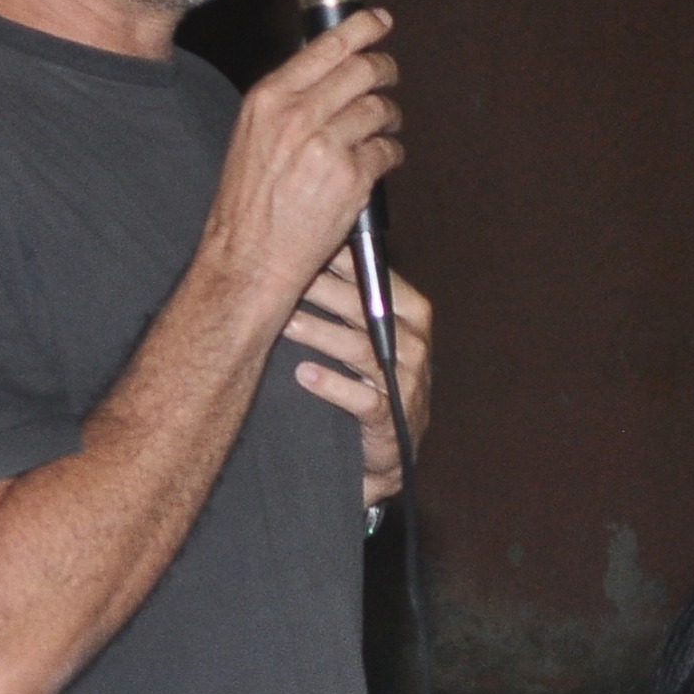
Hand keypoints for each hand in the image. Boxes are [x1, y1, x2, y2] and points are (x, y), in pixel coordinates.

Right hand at [202, 7, 400, 310]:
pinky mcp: (352, 177)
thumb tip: (326, 74)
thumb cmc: (246, 205)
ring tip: (383, 127)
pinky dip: (390, 155)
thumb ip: (286, 102)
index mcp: (269, 99)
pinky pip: (388, 151)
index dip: (362, 28)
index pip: (327, 46)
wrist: (247, 259)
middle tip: (389, 76)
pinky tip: (378, 164)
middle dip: (385, 70)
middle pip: (363, 71)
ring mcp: (327, 146)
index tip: (380, 21)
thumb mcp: (251, 136)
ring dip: (390, 116)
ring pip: (380, 109)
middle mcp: (298, 115)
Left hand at [285, 249, 432, 502]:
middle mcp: (413, 344)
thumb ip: (352, 296)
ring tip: (283, 323)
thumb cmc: (373, 379)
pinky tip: (304, 374)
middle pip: (364, 310)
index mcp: (412, 314)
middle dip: (321, 291)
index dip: (339, 261)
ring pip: (359, 350)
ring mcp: (405, 383)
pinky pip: (362, 400)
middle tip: (280, 279)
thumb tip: (308, 248)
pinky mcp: (391, 420)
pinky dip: (332, 386)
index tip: (299, 245)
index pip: (375, 279)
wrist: (391, 448)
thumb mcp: (370, 334)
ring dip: (319, 334)